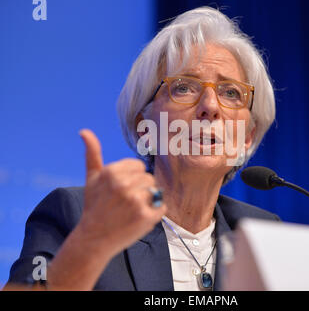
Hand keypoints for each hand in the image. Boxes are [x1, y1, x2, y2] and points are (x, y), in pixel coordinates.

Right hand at [77, 129, 165, 256]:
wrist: (93, 239)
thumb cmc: (94, 207)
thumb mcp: (91, 179)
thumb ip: (92, 154)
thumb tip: (84, 131)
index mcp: (112, 172)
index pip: (139, 166)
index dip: (132, 178)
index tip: (121, 190)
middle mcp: (123, 184)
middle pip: (148, 178)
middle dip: (140, 189)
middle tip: (125, 203)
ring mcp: (135, 201)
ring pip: (155, 191)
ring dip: (147, 201)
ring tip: (131, 210)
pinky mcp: (145, 216)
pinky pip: (161, 206)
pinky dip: (154, 213)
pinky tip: (138, 218)